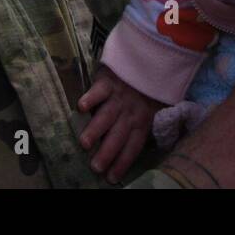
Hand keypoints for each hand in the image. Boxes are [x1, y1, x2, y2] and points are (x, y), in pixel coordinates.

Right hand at [78, 66, 162, 183]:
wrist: (150, 56)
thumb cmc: (148, 86)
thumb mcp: (153, 107)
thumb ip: (141, 125)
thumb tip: (128, 148)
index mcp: (142, 120)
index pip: (133, 146)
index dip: (123, 162)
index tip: (110, 178)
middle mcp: (130, 112)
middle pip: (118, 136)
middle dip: (107, 153)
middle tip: (95, 167)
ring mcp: (119, 97)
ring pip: (107, 116)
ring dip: (96, 129)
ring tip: (85, 143)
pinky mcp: (108, 81)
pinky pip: (99, 90)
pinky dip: (91, 98)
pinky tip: (81, 108)